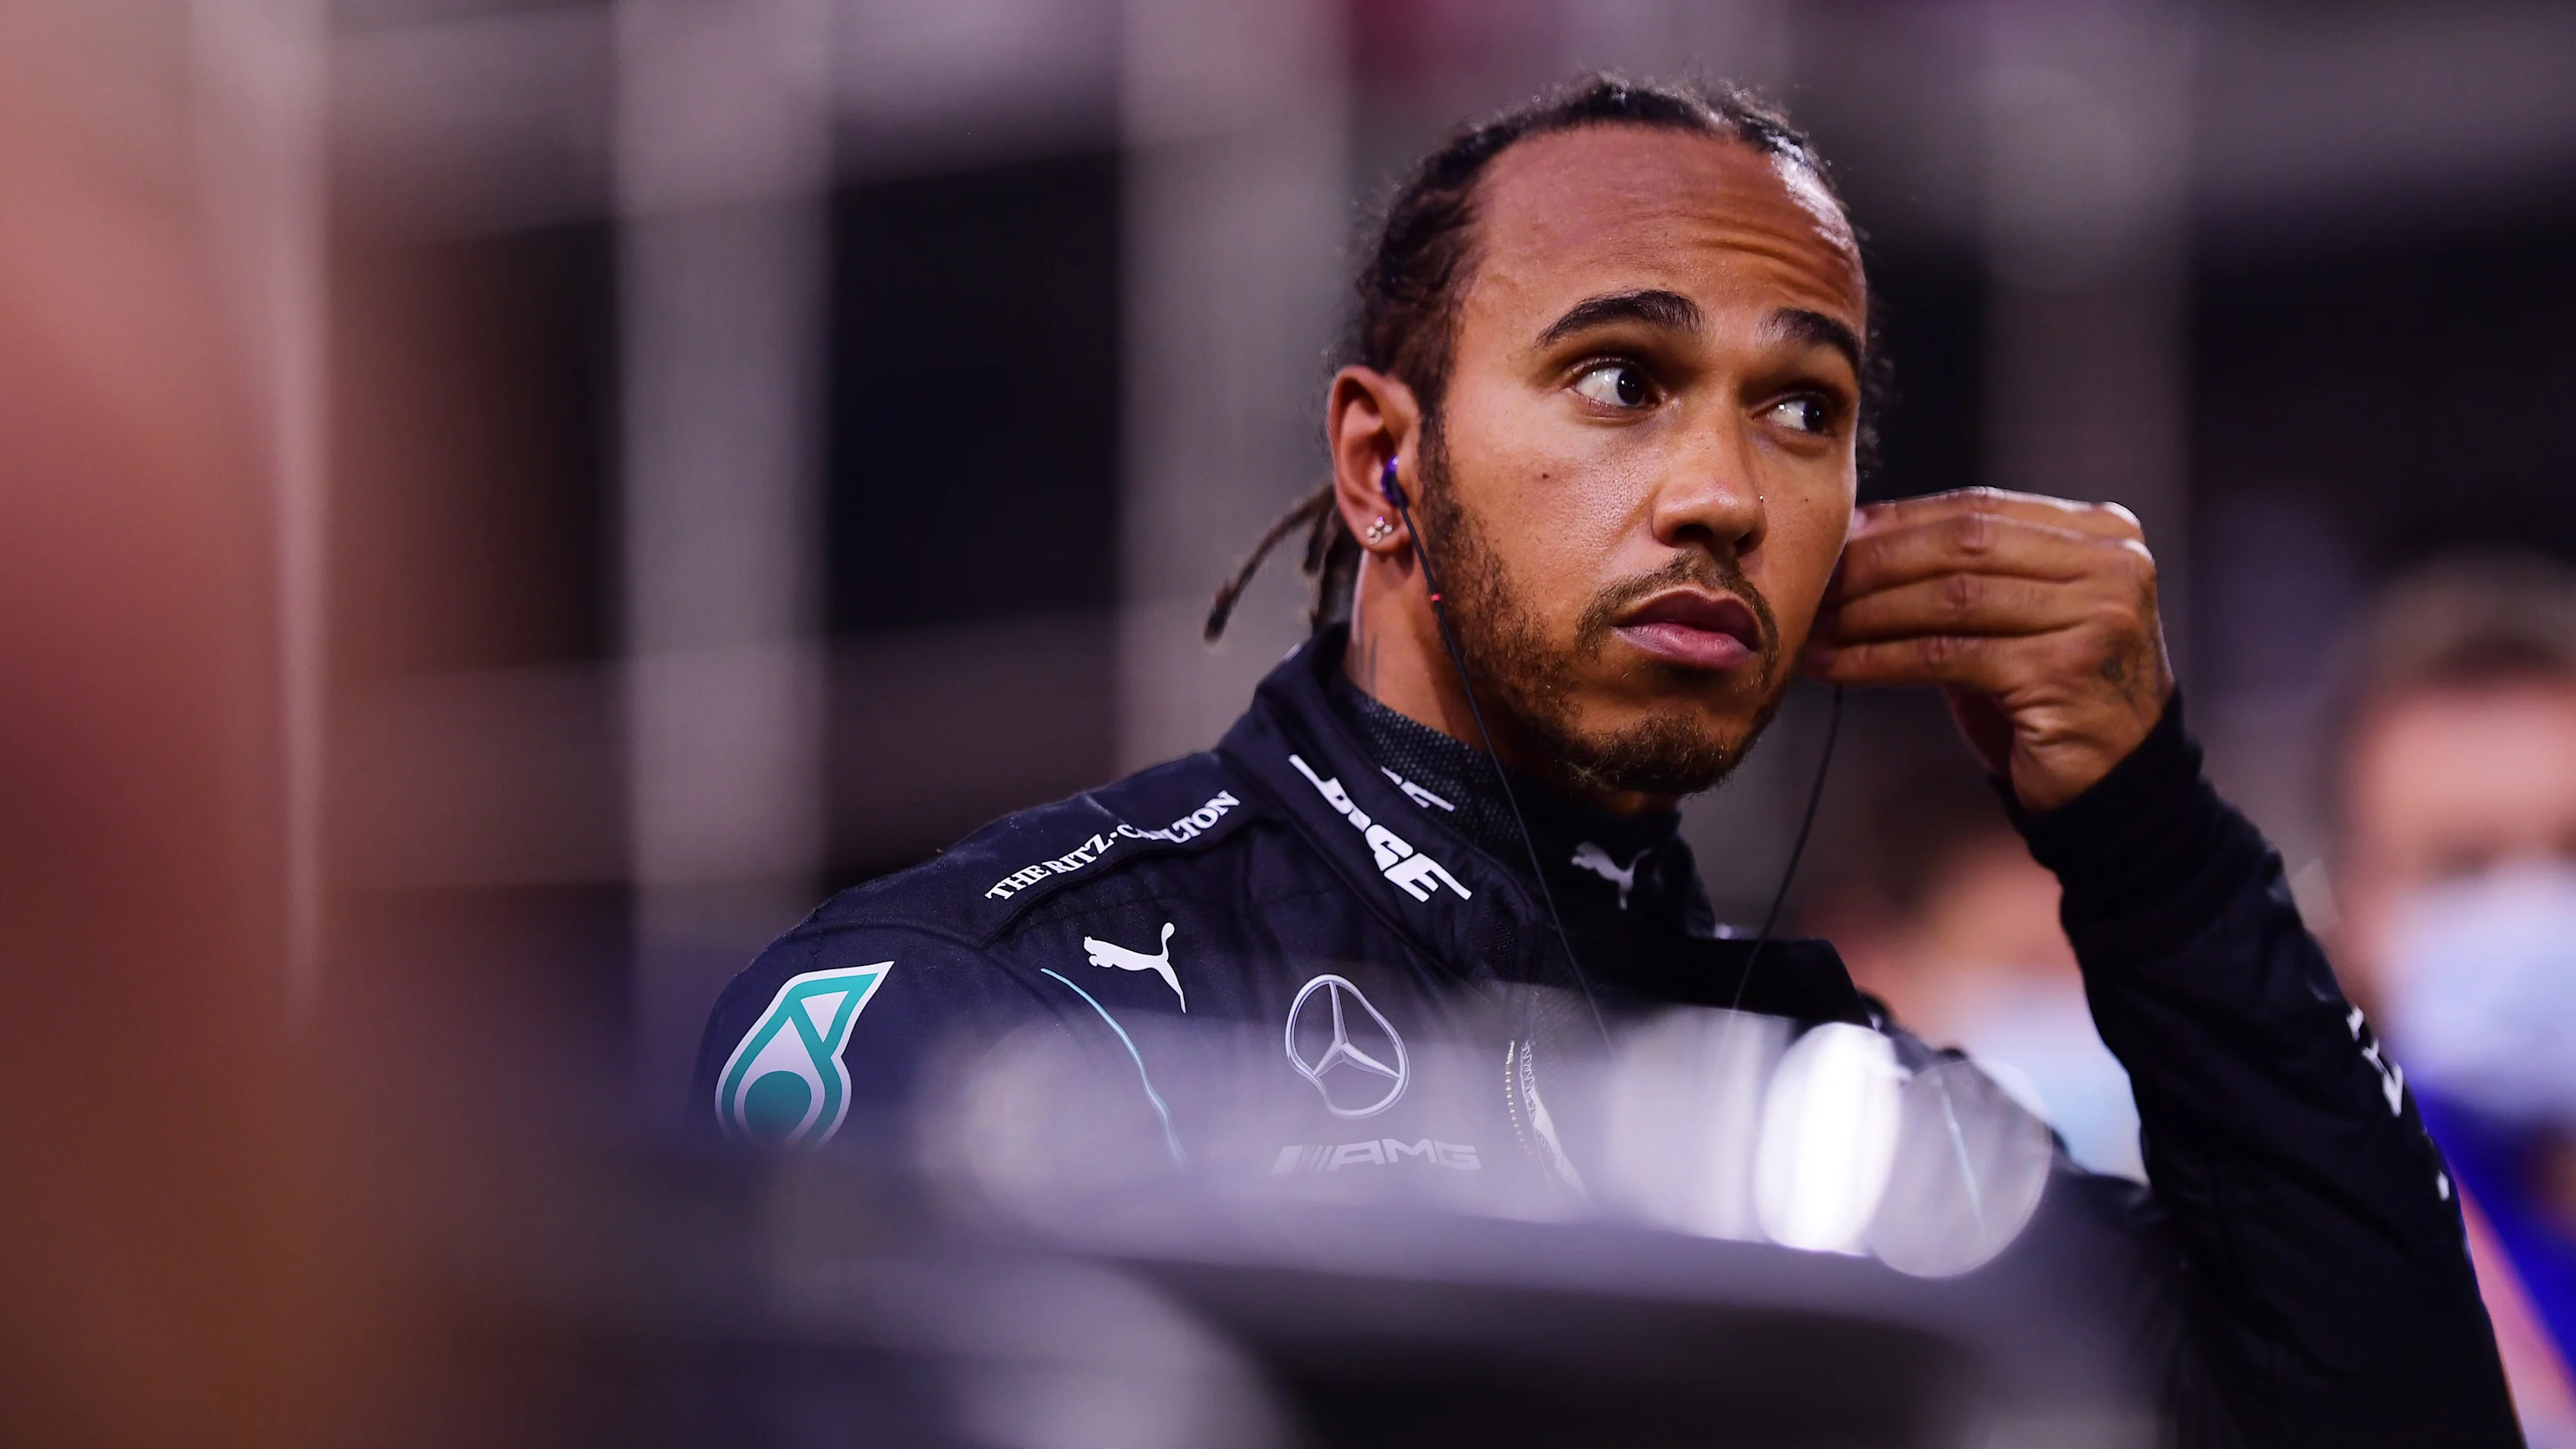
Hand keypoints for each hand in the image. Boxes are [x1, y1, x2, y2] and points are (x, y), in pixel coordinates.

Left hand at [1802, 488, 2173, 812]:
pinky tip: (1835, 666)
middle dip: (1876, 562)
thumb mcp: (2020, 614)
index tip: (1837, 538)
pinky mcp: (2063, 671)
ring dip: (1867, 612)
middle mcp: (2110, 564)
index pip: (1979, 509)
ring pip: (1950, 597)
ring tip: (1814, 625)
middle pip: (1963, 543)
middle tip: (1815, 581)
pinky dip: (1879, 659)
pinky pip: (1946, 655)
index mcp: (2103, 532)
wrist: (2117, 783)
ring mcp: (2094, 615)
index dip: (1898, 522)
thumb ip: (1970, 569)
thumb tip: (1861, 535)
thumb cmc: (2051, 693)